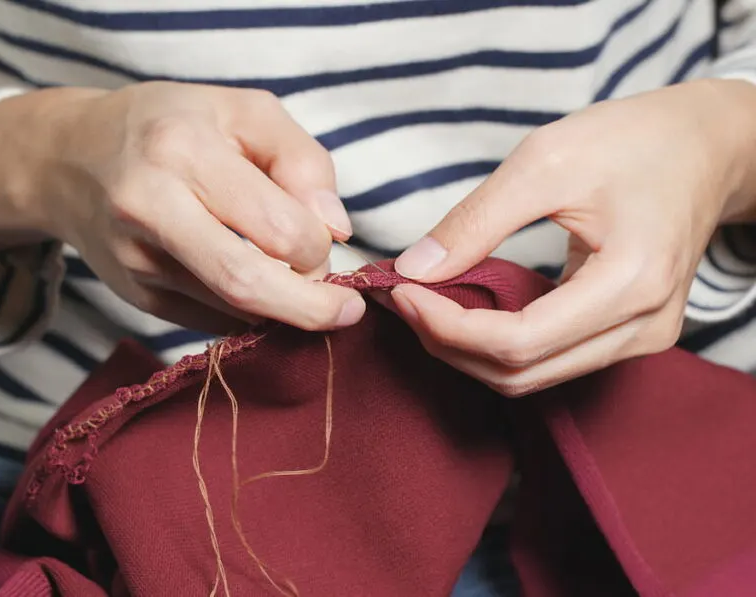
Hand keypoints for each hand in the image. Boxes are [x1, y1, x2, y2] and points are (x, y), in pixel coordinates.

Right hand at [0, 82, 365, 333]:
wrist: (70, 158)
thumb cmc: (170, 126)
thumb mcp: (243, 112)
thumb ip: (302, 160)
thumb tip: (335, 230)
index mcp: (182, 149)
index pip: (275, 225)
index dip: (319, 246)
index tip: (329, 242)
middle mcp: (149, 206)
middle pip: (246, 284)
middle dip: (310, 308)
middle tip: (343, 311)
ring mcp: (136, 259)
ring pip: (231, 310)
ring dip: (280, 307)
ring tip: (296, 281)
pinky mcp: (135, 296)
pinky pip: (210, 320)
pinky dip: (246, 312)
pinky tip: (255, 285)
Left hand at [387, 79, 755, 396]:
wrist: (705, 145)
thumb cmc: (634, 141)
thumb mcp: (545, 161)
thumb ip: (477, 221)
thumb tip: (414, 269)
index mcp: (631, 282)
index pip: (518, 342)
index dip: (446, 327)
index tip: (398, 290)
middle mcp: (644, 327)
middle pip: (521, 373)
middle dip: (448, 343)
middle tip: (400, 299)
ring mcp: (642, 338)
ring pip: (533, 376)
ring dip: (468, 350)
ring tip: (424, 304)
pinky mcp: (630, 334)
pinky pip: (551, 358)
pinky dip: (498, 342)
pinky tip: (464, 308)